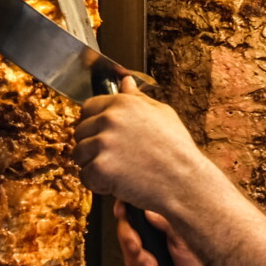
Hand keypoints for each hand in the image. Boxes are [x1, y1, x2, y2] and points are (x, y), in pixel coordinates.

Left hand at [74, 76, 207, 216]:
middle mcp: (110, 119)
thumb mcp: (163, 114)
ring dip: (94, 165)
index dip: (95, 123)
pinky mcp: (100, 168)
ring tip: (119, 171)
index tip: (106, 136)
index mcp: (123, 104)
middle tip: (117, 158)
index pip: (88, 107)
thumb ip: (138, 98)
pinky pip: (85, 176)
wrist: (185, 182)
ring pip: (79, 155)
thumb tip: (125, 81)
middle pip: (80, 132)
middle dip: (93, 146)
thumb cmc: (177, 150)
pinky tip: (119, 183)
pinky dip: (99, 184)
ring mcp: (103, 144)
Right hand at [114, 202, 215, 265]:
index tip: (122, 211)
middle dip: (129, 239)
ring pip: (126, 248)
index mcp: (163, 222)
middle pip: (126, 227)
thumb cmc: (198, 263)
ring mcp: (146, 249)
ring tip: (153, 265)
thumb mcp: (184, 239)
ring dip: (138, 259)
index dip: (126, 207)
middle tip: (137, 247)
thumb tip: (149, 212)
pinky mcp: (141, 265)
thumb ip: (166, 224)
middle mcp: (152, 233)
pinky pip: (129, 265)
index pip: (140, 208)